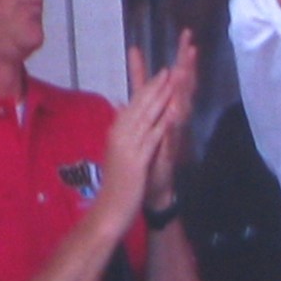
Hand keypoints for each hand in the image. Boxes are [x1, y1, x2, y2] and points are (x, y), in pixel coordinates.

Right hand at [100, 51, 174, 225]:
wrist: (108, 211)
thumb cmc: (115, 185)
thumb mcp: (118, 155)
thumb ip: (121, 134)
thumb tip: (121, 113)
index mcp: (116, 133)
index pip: (133, 105)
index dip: (147, 88)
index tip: (160, 74)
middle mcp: (119, 136)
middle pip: (139, 106)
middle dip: (155, 87)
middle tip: (168, 69)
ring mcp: (127, 147)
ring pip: (146, 117)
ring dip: (160, 98)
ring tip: (172, 83)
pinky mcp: (136, 160)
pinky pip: (151, 137)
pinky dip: (162, 122)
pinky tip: (172, 111)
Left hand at [146, 28, 197, 209]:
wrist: (154, 185)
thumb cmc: (151, 148)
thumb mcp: (143, 113)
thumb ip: (141, 88)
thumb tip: (136, 64)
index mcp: (168, 106)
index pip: (176, 76)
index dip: (181, 56)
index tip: (186, 35)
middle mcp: (175, 116)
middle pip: (184, 86)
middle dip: (187, 66)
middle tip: (191, 45)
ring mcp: (175, 133)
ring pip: (181, 107)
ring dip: (183, 90)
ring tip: (184, 71)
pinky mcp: (171, 150)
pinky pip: (173, 135)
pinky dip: (172, 124)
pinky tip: (173, 112)